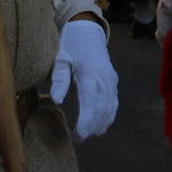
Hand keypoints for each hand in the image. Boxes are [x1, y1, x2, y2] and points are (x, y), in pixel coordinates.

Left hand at [49, 19, 117, 138]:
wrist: (88, 31)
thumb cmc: (70, 46)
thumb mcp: (60, 58)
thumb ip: (59, 79)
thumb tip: (57, 101)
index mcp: (89, 71)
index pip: (90, 101)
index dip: (87, 121)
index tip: (80, 135)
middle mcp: (103, 77)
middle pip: (101, 108)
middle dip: (92, 126)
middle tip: (79, 139)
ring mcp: (111, 80)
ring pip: (109, 107)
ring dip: (100, 123)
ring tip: (88, 136)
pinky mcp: (113, 82)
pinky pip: (114, 103)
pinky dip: (108, 116)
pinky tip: (100, 127)